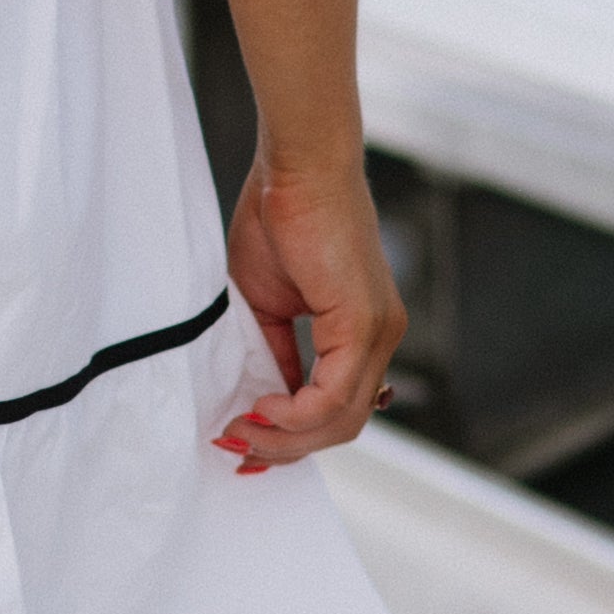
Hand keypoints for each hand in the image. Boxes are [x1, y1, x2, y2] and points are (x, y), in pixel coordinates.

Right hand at [215, 145, 402, 471]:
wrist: (297, 166)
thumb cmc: (278, 216)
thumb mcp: (265, 301)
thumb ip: (271, 350)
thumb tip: (260, 396)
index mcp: (360, 333)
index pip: (338, 410)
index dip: (291, 438)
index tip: (243, 445)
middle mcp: (380, 338)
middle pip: (342, 427)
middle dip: (283, 448)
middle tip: (233, 446)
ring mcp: (379, 333)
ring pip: (341, 420)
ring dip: (284, 437)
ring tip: (238, 431)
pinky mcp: (364, 324)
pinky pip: (334, 397)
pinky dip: (294, 414)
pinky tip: (260, 406)